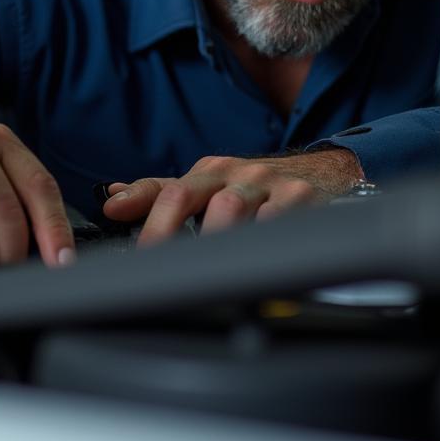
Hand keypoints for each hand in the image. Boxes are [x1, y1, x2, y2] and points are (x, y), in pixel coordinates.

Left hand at [101, 146, 362, 245]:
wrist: (326, 175)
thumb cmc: (260, 187)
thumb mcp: (214, 184)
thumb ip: (165, 191)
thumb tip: (113, 197)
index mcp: (210, 171)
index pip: (166, 188)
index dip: (138, 205)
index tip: (118, 224)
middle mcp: (235, 173)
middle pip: (188, 195)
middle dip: (164, 230)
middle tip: (152, 264)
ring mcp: (267, 184)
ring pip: (228, 209)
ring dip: (206, 240)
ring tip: (195, 269)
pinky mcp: (300, 199)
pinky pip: (273, 223)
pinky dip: (256, 242)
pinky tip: (246, 263)